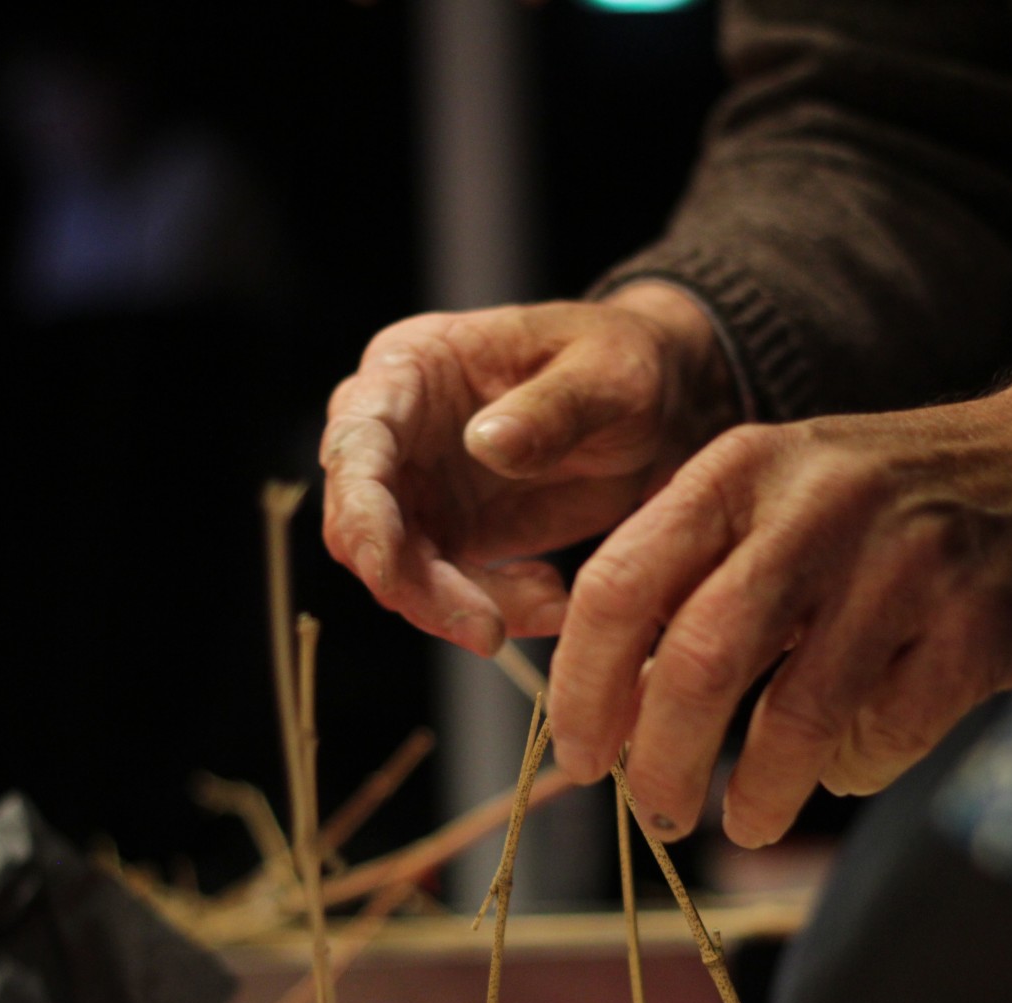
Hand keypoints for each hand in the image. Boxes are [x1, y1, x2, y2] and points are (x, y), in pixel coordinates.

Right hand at [320, 284, 740, 655]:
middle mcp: (397, 432)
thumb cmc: (622, 363)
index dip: (361, 511)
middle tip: (487, 630)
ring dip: (460, 609)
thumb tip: (487, 444)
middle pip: (362, 524)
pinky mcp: (454, 537)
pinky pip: (449, 593)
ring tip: (549, 603)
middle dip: (414, 586)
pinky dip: (498, 610)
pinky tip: (553, 599)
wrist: (655, 404)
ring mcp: (420, 490)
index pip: (356, 443)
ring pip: (401, 572)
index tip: (386, 570)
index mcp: (411, 367)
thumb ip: (552, 407)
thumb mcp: (606, 374)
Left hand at [546, 366, 1011, 846]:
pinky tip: (846, 768)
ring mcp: (904, 564)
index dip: (583, 687)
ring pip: (795, 715)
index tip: (579, 757)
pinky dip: (853, 770)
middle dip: (661, 761)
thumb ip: (695, 574)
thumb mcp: (782, 496)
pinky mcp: (977, 624)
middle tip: (655, 811)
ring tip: (745, 821)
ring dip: (757, 792)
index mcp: (742, 467)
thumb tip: (615, 702)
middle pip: (698, 662)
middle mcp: (816, 505)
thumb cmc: (895, 502)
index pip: (620, 585)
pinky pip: (887, 734)